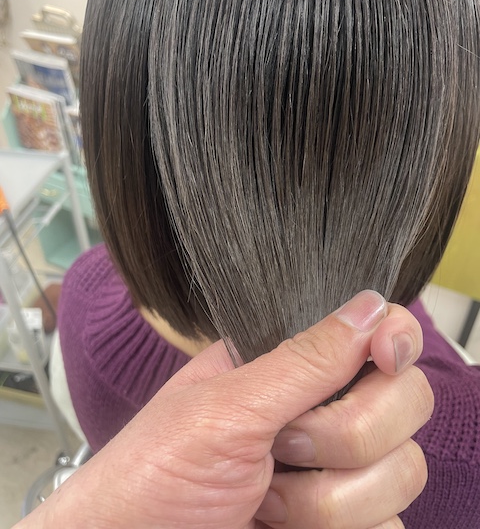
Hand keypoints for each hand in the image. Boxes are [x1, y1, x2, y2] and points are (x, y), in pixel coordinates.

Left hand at [18, 291, 432, 528]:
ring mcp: (339, 471)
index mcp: (292, 365)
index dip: (394, 340)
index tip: (384, 359)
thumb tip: (373, 307)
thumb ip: (302, 360)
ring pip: (402, 469)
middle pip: (406, 399)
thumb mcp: (223, 407)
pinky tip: (284, 526)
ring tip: (266, 496)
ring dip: (327, 496)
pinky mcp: (347, 522)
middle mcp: (324, 410)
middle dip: (344, 432)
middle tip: (281, 443)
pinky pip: (389, 522)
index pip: (375, 333)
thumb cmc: (155, 472)